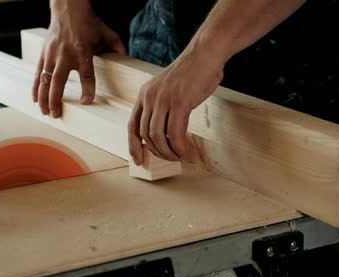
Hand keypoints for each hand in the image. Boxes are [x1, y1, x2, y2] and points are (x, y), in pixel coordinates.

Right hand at [33, 1, 125, 117]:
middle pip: (58, 82)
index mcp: (83, 51)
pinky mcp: (44, 53)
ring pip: (45, 80)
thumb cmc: (89, 23)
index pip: (86, 75)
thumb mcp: (107, 34)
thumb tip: (127, 61)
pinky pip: (38, 73)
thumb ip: (117, 48)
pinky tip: (35, 99)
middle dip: (56, 100)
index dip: (87, 90)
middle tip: (57, 115)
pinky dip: (35, 87)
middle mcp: (65, 54)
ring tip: (45, 112)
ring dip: (43, 97)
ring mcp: (52, 54)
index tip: (86, 102)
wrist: (68, 8)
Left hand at [127, 47, 224, 164]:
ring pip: (158, 136)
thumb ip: (162, 106)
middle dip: (156, 151)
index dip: (133, 145)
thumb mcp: (168, 89)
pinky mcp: (179, 102)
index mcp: (144, 94)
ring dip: (168, 151)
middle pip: (145, 134)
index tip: (137, 159)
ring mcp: (163, 99)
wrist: (205, 54)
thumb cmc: (192, 73)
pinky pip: (174, 133)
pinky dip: (179, 147)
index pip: (132, 125)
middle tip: (169, 158)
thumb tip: (165, 133)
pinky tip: (186, 151)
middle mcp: (149, 97)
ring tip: (179, 156)